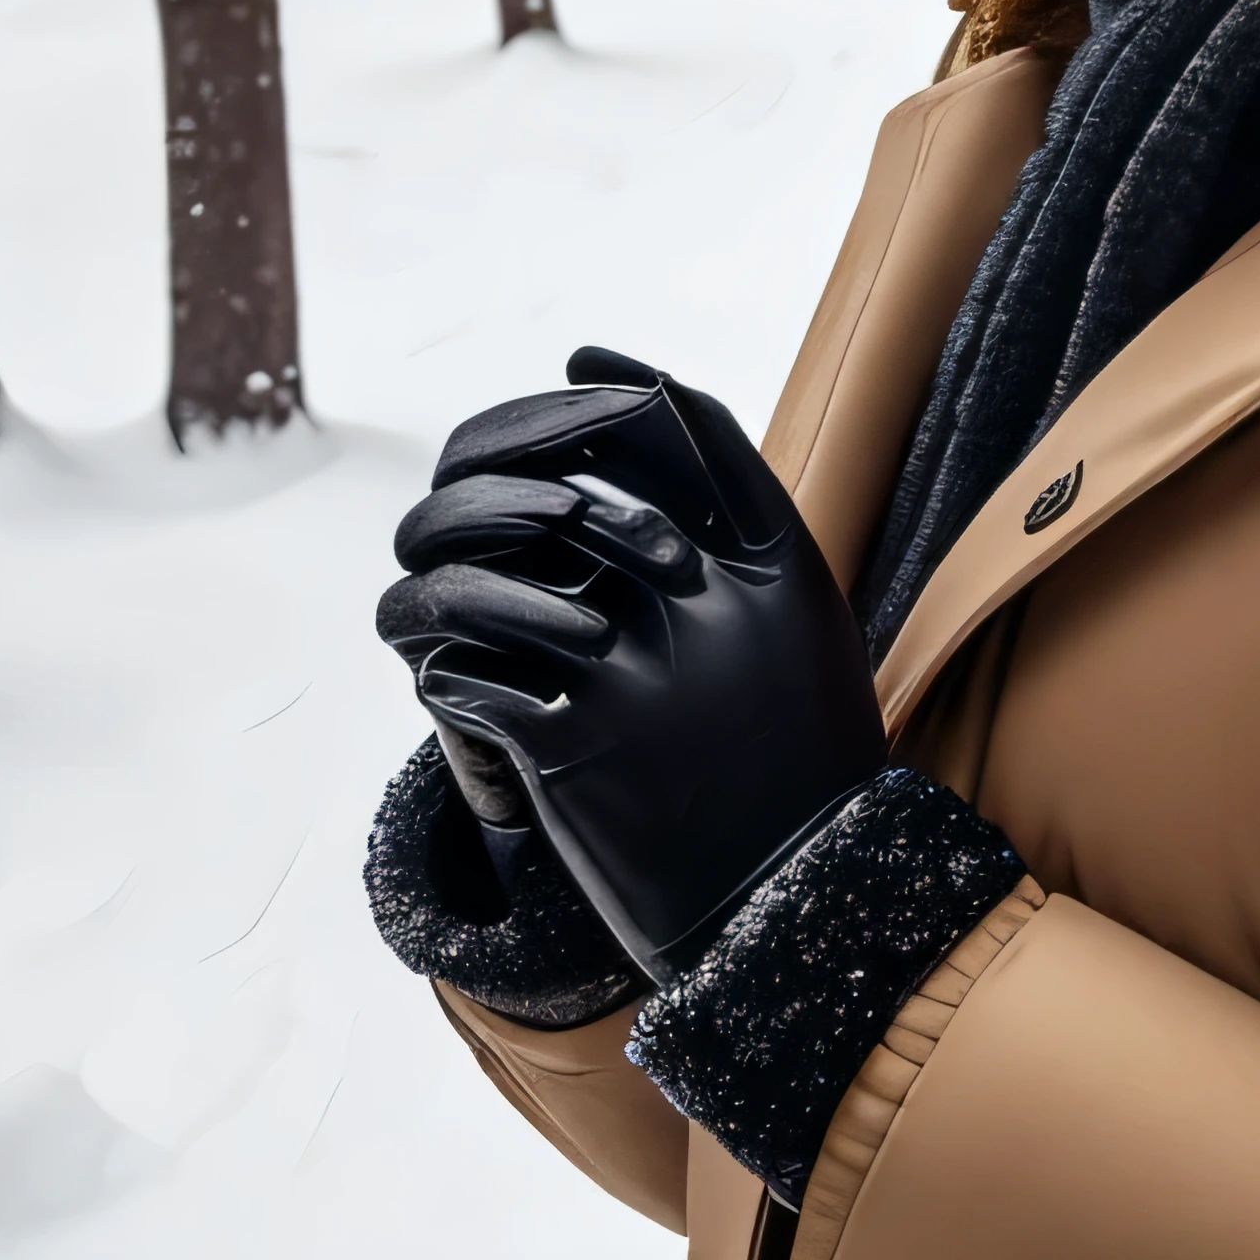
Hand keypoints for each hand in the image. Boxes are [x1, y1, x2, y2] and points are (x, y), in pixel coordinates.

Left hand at [375, 349, 888, 982]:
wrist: (795, 901)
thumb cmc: (807, 769)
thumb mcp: (808, 643)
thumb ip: (749, 570)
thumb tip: (680, 500)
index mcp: (781, 574)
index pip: (701, 439)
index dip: (638, 388)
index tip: (590, 358)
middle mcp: (712, 609)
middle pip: (605, 497)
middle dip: (547, 475)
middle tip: (499, 460)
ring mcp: (641, 676)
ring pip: (526, 581)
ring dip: (480, 577)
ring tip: (454, 580)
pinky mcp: (576, 749)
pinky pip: (482, 681)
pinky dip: (459, 672)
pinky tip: (451, 676)